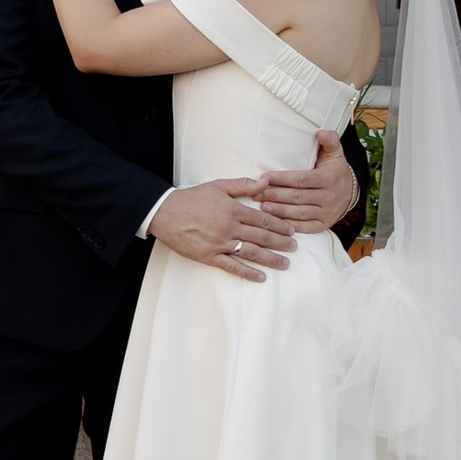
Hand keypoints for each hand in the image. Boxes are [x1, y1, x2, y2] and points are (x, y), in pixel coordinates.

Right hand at [153, 178, 296, 282]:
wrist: (165, 212)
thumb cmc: (192, 198)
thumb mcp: (218, 186)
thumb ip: (243, 184)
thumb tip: (265, 182)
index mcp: (233, 210)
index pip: (262, 219)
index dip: (279, 226)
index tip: (292, 231)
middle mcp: (229, 228)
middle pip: (261, 237)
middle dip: (280, 243)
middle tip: (295, 248)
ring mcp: (219, 244)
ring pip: (250, 253)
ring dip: (270, 259)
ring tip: (285, 264)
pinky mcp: (209, 257)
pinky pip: (232, 267)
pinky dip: (247, 273)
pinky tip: (261, 277)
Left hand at [256, 135, 360, 237]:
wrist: (351, 192)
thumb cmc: (336, 169)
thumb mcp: (336, 152)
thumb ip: (330, 140)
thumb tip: (320, 133)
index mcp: (329, 178)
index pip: (301, 179)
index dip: (282, 179)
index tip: (264, 177)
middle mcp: (329, 197)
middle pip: (297, 197)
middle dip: (275, 195)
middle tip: (256, 193)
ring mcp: (327, 212)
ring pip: (299, 213)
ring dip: (279, 211)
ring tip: (262, 207)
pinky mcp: (324, 224)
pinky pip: (306, 227)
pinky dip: (290, 225)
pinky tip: (276, 222)